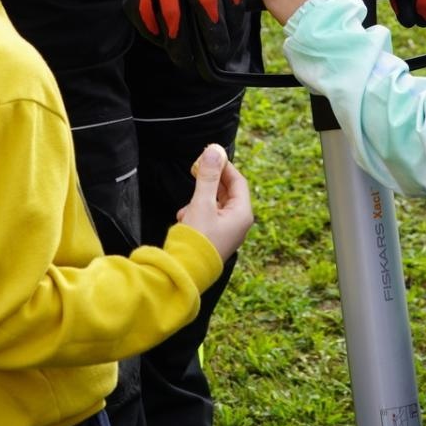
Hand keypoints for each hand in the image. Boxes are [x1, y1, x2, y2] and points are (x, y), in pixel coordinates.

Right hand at [89, 0, 242, 70]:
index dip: (234, 5)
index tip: (234, 20)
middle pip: (207, 3)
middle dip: (214, 30)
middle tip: (218, 50)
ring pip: (175, 13)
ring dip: (181, 37)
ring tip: (184, 54)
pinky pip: (147, 8)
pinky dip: (151, 25)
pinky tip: (156, 35)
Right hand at [176, 144, 253, 262]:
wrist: (184, 274)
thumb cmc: (196, 240)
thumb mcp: (201, 203)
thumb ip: (208, 176)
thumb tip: (214, 151)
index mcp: (242, 214)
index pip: (238, 181)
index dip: (224, 166)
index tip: (209, 156)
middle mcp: (239, 223)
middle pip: (227, 192)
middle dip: (209, 183)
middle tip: (196, 171)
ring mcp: (228, 232)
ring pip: (215, 205)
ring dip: (199, 201)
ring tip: (187, 208)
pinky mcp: (216, 239)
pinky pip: (208, 218)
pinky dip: (196, 214)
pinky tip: (184, 219)